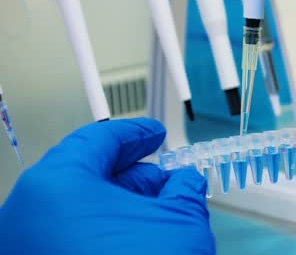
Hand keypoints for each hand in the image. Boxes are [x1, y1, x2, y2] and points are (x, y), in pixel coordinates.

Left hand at [0, 118, 214, 254]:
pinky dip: (102, 233)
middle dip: (132, 175)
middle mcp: (28, 216)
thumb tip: (185, 183)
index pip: (97, 141)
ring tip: (159, 211)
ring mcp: (27, 248)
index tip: (155, 134)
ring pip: (76, 212)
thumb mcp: (180, 225)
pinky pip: (68, 240)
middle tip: (165, 176)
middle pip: (83, 176)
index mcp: (57, 187)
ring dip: (120, 207)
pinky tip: (138, 239)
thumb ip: (185, 192)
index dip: (135, 134)